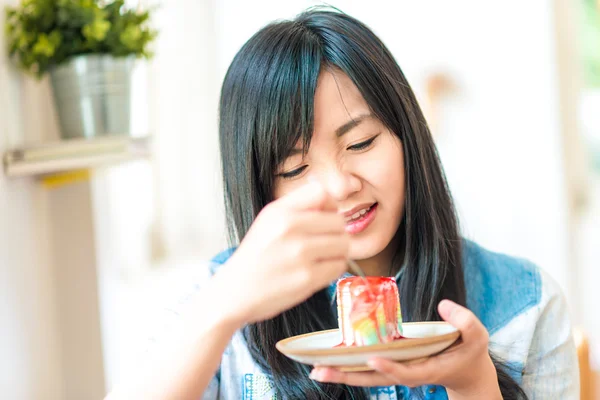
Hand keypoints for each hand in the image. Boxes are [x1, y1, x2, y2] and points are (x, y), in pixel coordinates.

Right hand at [214, 181, 348, 325]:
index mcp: (279, 212)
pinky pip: (339, 266)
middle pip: (338, 221)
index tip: (325, 217)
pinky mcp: (308, 278)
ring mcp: (300, 254)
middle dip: (336, 232)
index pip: (322, 193)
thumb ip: (297, 207)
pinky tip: (318, 270)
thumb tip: (330, 199)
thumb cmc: (256, 257)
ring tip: (321, 258)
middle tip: (324, 243)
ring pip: (343, 244)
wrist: (235, 292)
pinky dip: (333, 269)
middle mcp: (289, 228)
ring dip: (337, 252)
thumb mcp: (268, 221)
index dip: (330, 205)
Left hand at [309, 300, 501, 399]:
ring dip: (342, 373)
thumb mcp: (477, 337)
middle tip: (321, 370)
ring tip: (316, 369)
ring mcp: (399, 371)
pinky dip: (348, 367)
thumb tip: (444, 305)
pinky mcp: (392, 365)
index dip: (389, 367)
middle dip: (348, 375)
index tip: (372, 359)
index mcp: (428, 369)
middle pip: (375, 378)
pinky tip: (328, 361)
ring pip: (367, 376)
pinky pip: (367, 369)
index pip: (405, 372)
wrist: (468, 373)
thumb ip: (465, 321)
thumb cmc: (471, 353)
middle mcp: (408, 373)